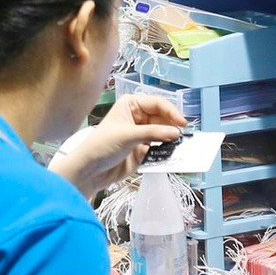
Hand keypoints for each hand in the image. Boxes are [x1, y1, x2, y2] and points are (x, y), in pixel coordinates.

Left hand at [49, 94, 185, 197]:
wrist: (90, 171)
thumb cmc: (103, 145)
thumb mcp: (128, 136)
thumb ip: (153, 133)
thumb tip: (177, 132)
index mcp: (131, 105)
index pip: (157, 103)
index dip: (171, 112)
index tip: (183, 123)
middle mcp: (138, 117)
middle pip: (163, 118)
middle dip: (173, 127)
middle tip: (185, 137)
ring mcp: (141, 134)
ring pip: (163, 133)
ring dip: (171, 140)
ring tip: (182, 146)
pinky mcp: (143, 150)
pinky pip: (160, 148)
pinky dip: (166, 151)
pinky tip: (173, 155)